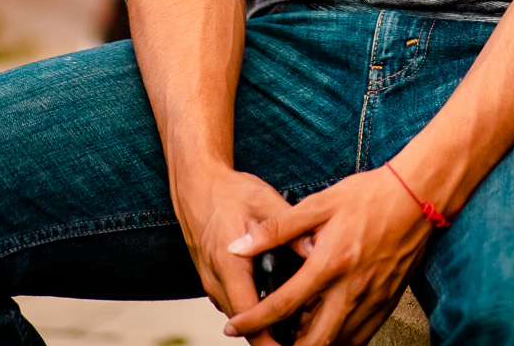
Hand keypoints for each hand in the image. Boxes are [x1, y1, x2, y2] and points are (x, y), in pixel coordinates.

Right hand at [169, 163, 298, 330]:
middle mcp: (215, 280)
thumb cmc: (230, 191)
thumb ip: (290, 230)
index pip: (248, 318)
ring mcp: (210, 281)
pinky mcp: (211, 277)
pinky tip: (277, 297)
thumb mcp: (266, 203)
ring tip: (296, 320)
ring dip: (261, 321)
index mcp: (229, 265)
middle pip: (243, 323)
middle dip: (271, 333)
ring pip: (237, 314)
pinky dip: (252, 306)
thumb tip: (317, 250)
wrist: (196, 183)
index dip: (269, 338)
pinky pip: (232, 301)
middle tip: (304, 333)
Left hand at [223, 166, 433, 345]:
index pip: (283, 305)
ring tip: (295, 335)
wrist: (417, 196)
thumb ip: (276, 230)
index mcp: (329, 264)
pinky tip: (328, 330)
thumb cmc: (370, 196)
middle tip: (267, 341)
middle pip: (313, 340)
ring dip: (313, 344)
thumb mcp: (318, 204)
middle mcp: (351, 289)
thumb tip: (240, 246)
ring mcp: (372, 299)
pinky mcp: (387, 302)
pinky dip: (340, 340)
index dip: (253, 321)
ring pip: (338, 343)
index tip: (234, 327)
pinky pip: (361, 336)